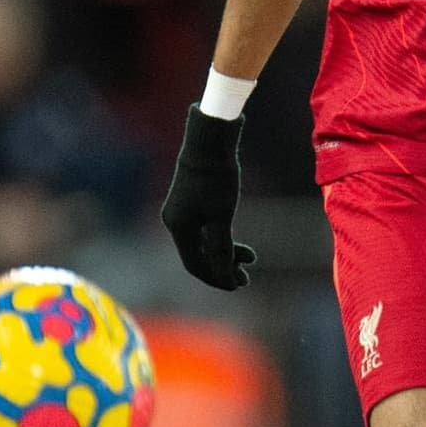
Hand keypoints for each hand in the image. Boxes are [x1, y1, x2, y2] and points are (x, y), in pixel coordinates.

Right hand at [161, 106, 256, 289]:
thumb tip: (225, 277)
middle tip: (247, 277)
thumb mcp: (222, 217)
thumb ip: (222, 248)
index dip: (217, 278)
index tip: (238, 284)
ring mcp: (181, 212)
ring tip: (250, 257)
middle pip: (199, 256)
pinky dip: (220, 238)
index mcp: (178, 227)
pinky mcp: (189, 202)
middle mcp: (175, 222)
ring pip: (203, 243)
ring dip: (225, 253)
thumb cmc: (216, 178)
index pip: (195, 265)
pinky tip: (237, 242)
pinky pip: (203, 230)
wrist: (209, 142)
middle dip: (223, 268)